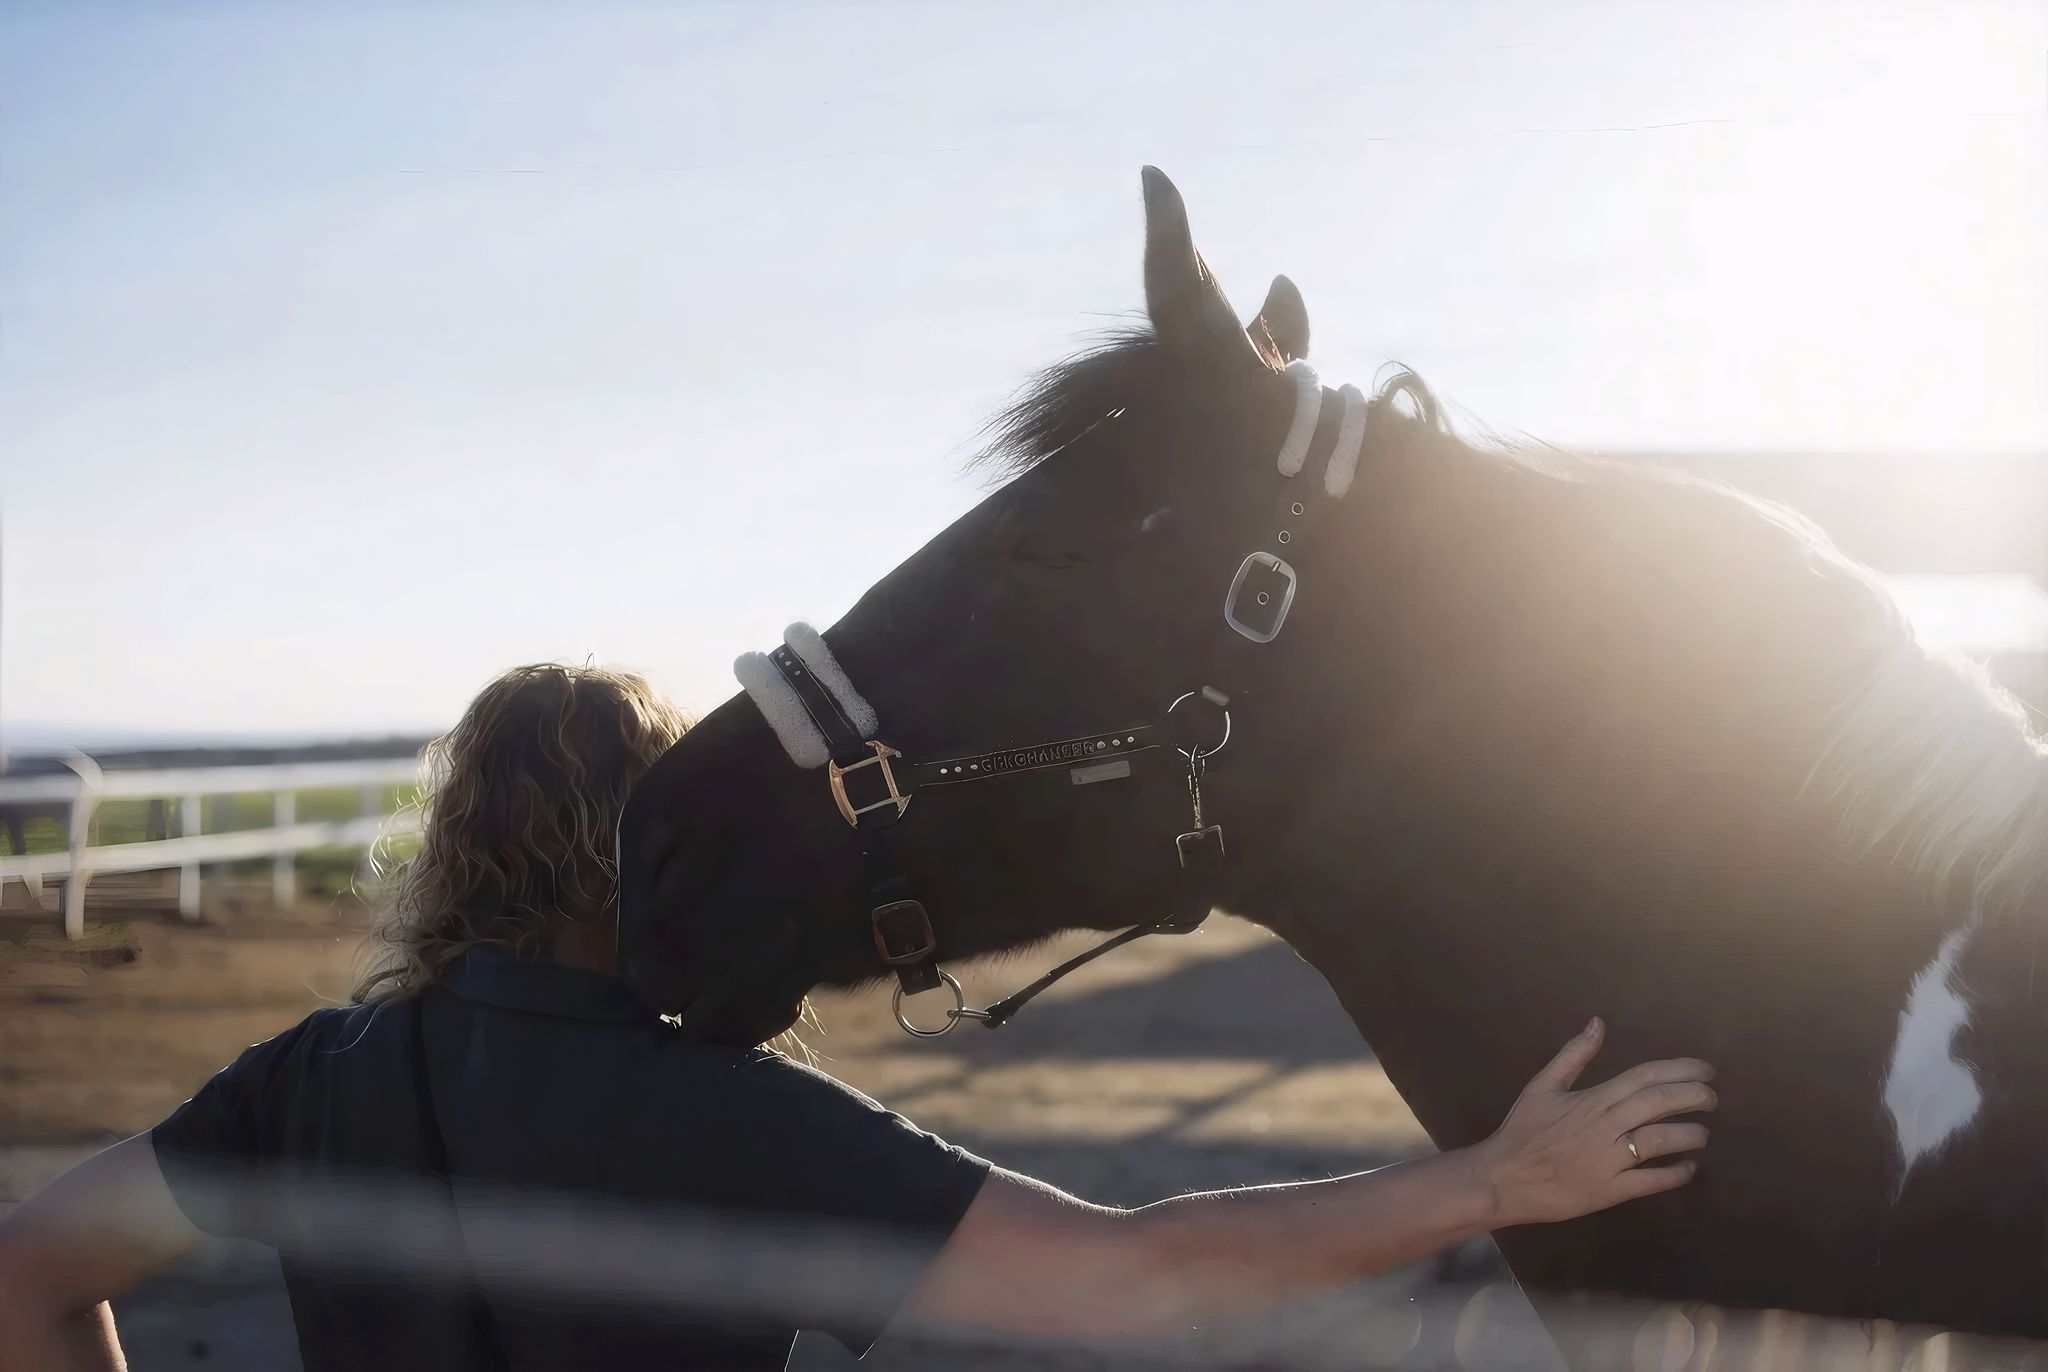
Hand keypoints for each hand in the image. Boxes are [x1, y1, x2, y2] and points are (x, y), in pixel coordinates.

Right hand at [1466, 1017, 1714, 1228]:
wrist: (1502, 1178)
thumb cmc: (1522, 1131)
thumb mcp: (1541, 1086)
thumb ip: (1573, 1055)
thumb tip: (1598, 1023)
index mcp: (1591, 1099)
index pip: (1644, 1077)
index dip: (1679, 1070)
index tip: (1705, 1070)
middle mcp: (1605, 1126)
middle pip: (1658, 1103)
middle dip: (1693, 1097)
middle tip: (1712, 1098)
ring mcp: (1608, 1160)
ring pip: (1660, 1141)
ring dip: (1689, 1135)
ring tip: (1702, 1132)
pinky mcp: (1610, 1190)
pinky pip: (1650, 1181)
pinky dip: (1674, 1174)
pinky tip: (1688, 1168)